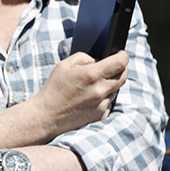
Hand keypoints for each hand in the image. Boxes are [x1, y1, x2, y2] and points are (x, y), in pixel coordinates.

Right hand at [0, 50, 128, 147]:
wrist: (47, 115)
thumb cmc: (53, 89)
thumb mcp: (64, 65)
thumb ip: (84, 57)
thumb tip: (98, 60)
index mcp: (92, 75)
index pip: (120, 62)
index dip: (123, 56)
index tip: (120, 55)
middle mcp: (100, 90)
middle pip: (123, 75)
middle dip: (119, 69)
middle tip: (110, 67)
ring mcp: (102, 104)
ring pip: (116, 89)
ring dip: (110, 84)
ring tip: (92, 86)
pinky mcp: (101, 115)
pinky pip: (110, 102)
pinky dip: (104, 98)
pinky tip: (89, 98)